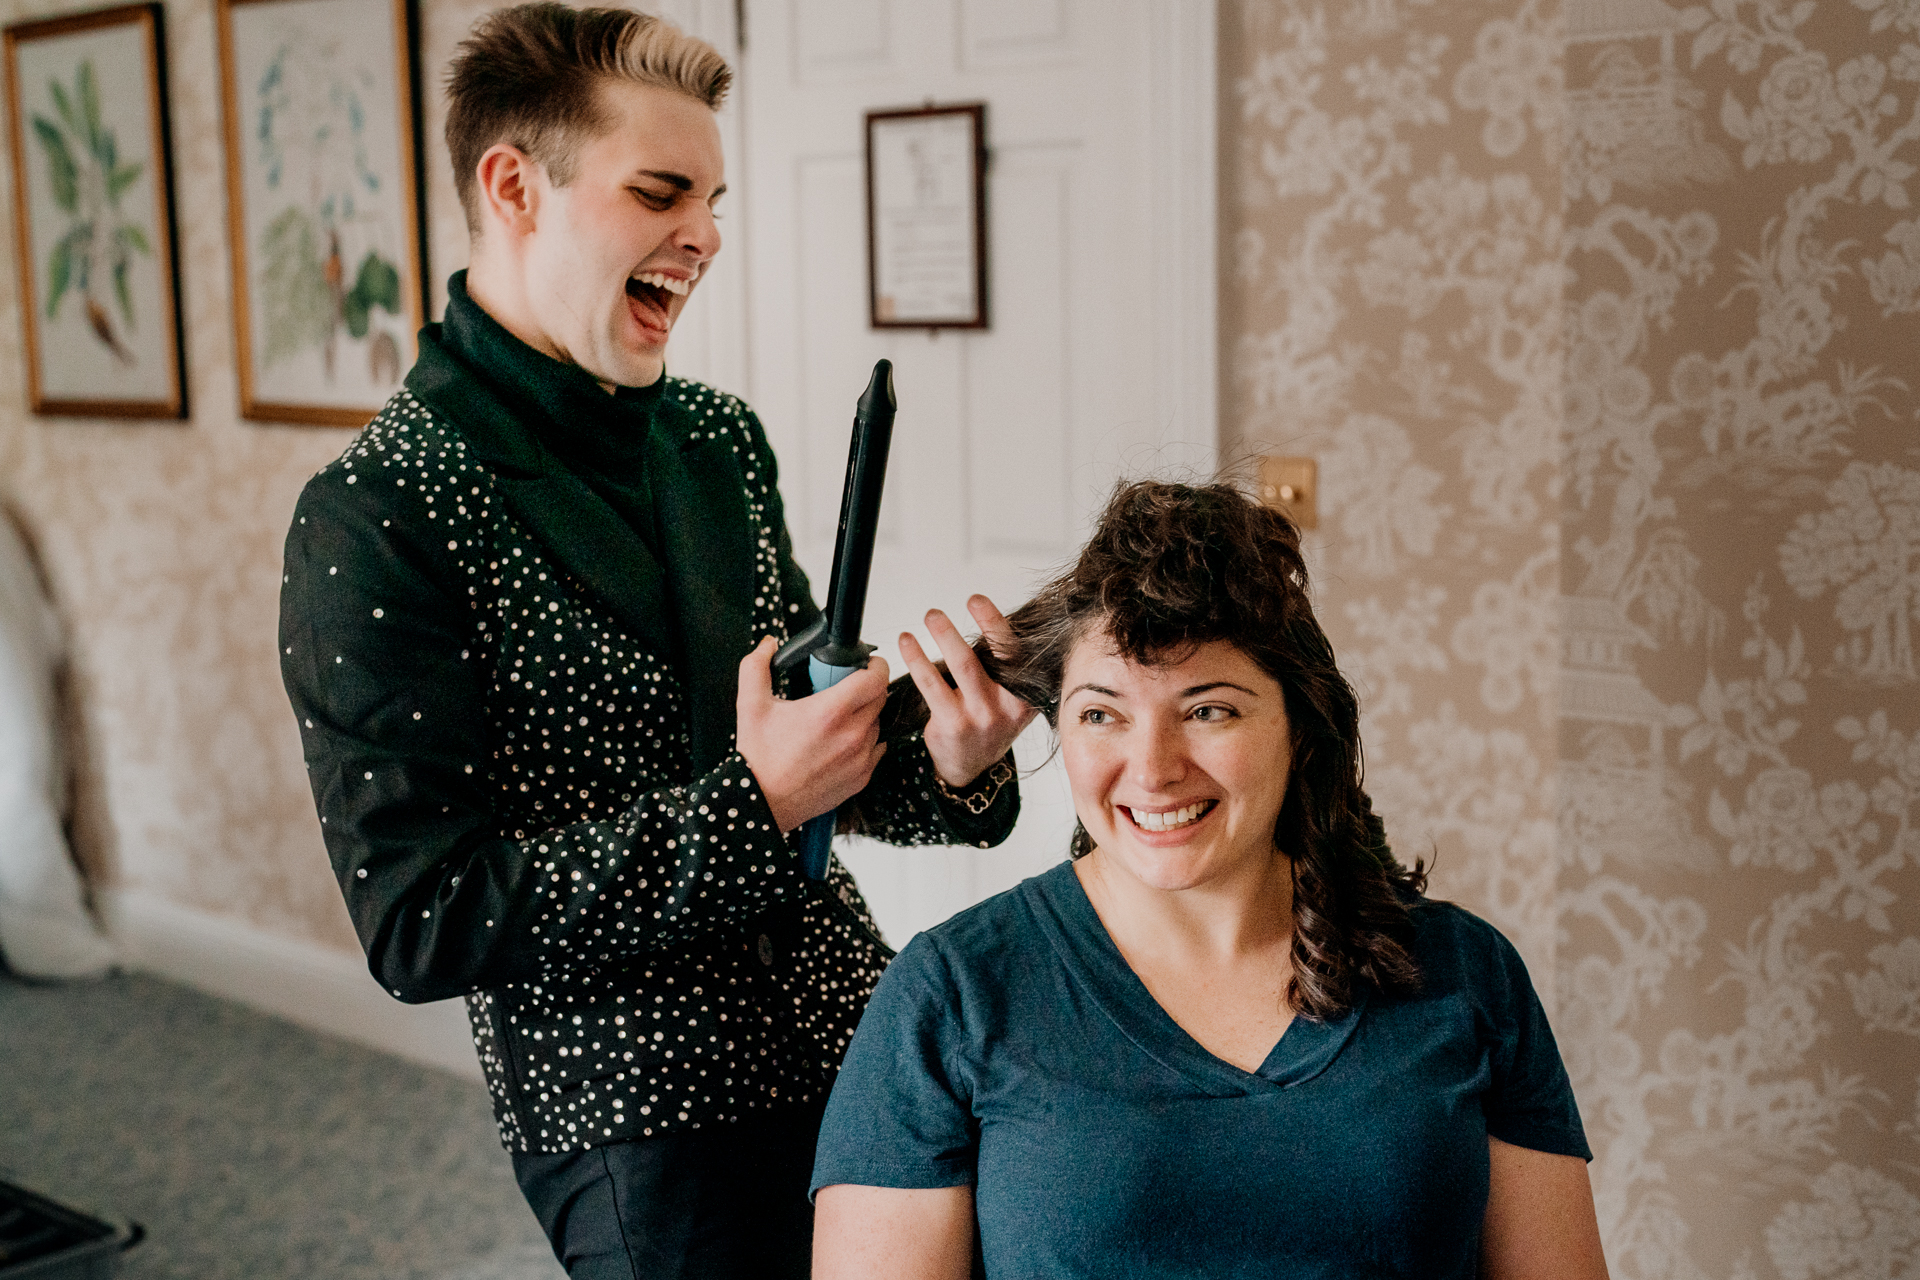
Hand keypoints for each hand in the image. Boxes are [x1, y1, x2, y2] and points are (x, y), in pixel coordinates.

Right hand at [736, 637, 889, 832]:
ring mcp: (861, 758)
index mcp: (830, 712)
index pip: (876, 677)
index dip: (874, 665)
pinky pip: (876, 749)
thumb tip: (768, 644)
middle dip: (866, 688)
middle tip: (844, 690)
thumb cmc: (759, 758)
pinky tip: (839, 743)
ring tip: (836, 721)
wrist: (762, 804)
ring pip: (877, 723)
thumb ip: (757, 665)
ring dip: (864, 716)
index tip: (865, 665)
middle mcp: (852, 735)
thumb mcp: (750, 704)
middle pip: (880, 697)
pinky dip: (863, 742)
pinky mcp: (862, 777)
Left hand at [900, 595, 1037, 788]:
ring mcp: (980, 716)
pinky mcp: (953, 724)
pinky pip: (932, 685)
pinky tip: (908, 644)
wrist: (972, 765)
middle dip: (970, 625)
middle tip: (943, 609)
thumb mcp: (1010, 699)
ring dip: (944, 636)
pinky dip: (918, 660)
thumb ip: (1005, 667)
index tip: (976, 601)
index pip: (1015, 653)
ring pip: (962, 666)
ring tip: (931, 616)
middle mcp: (1007, 706)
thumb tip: (990, 620)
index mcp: (1025, 695)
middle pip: (990, 657)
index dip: (995, 624)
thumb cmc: (989, 721)